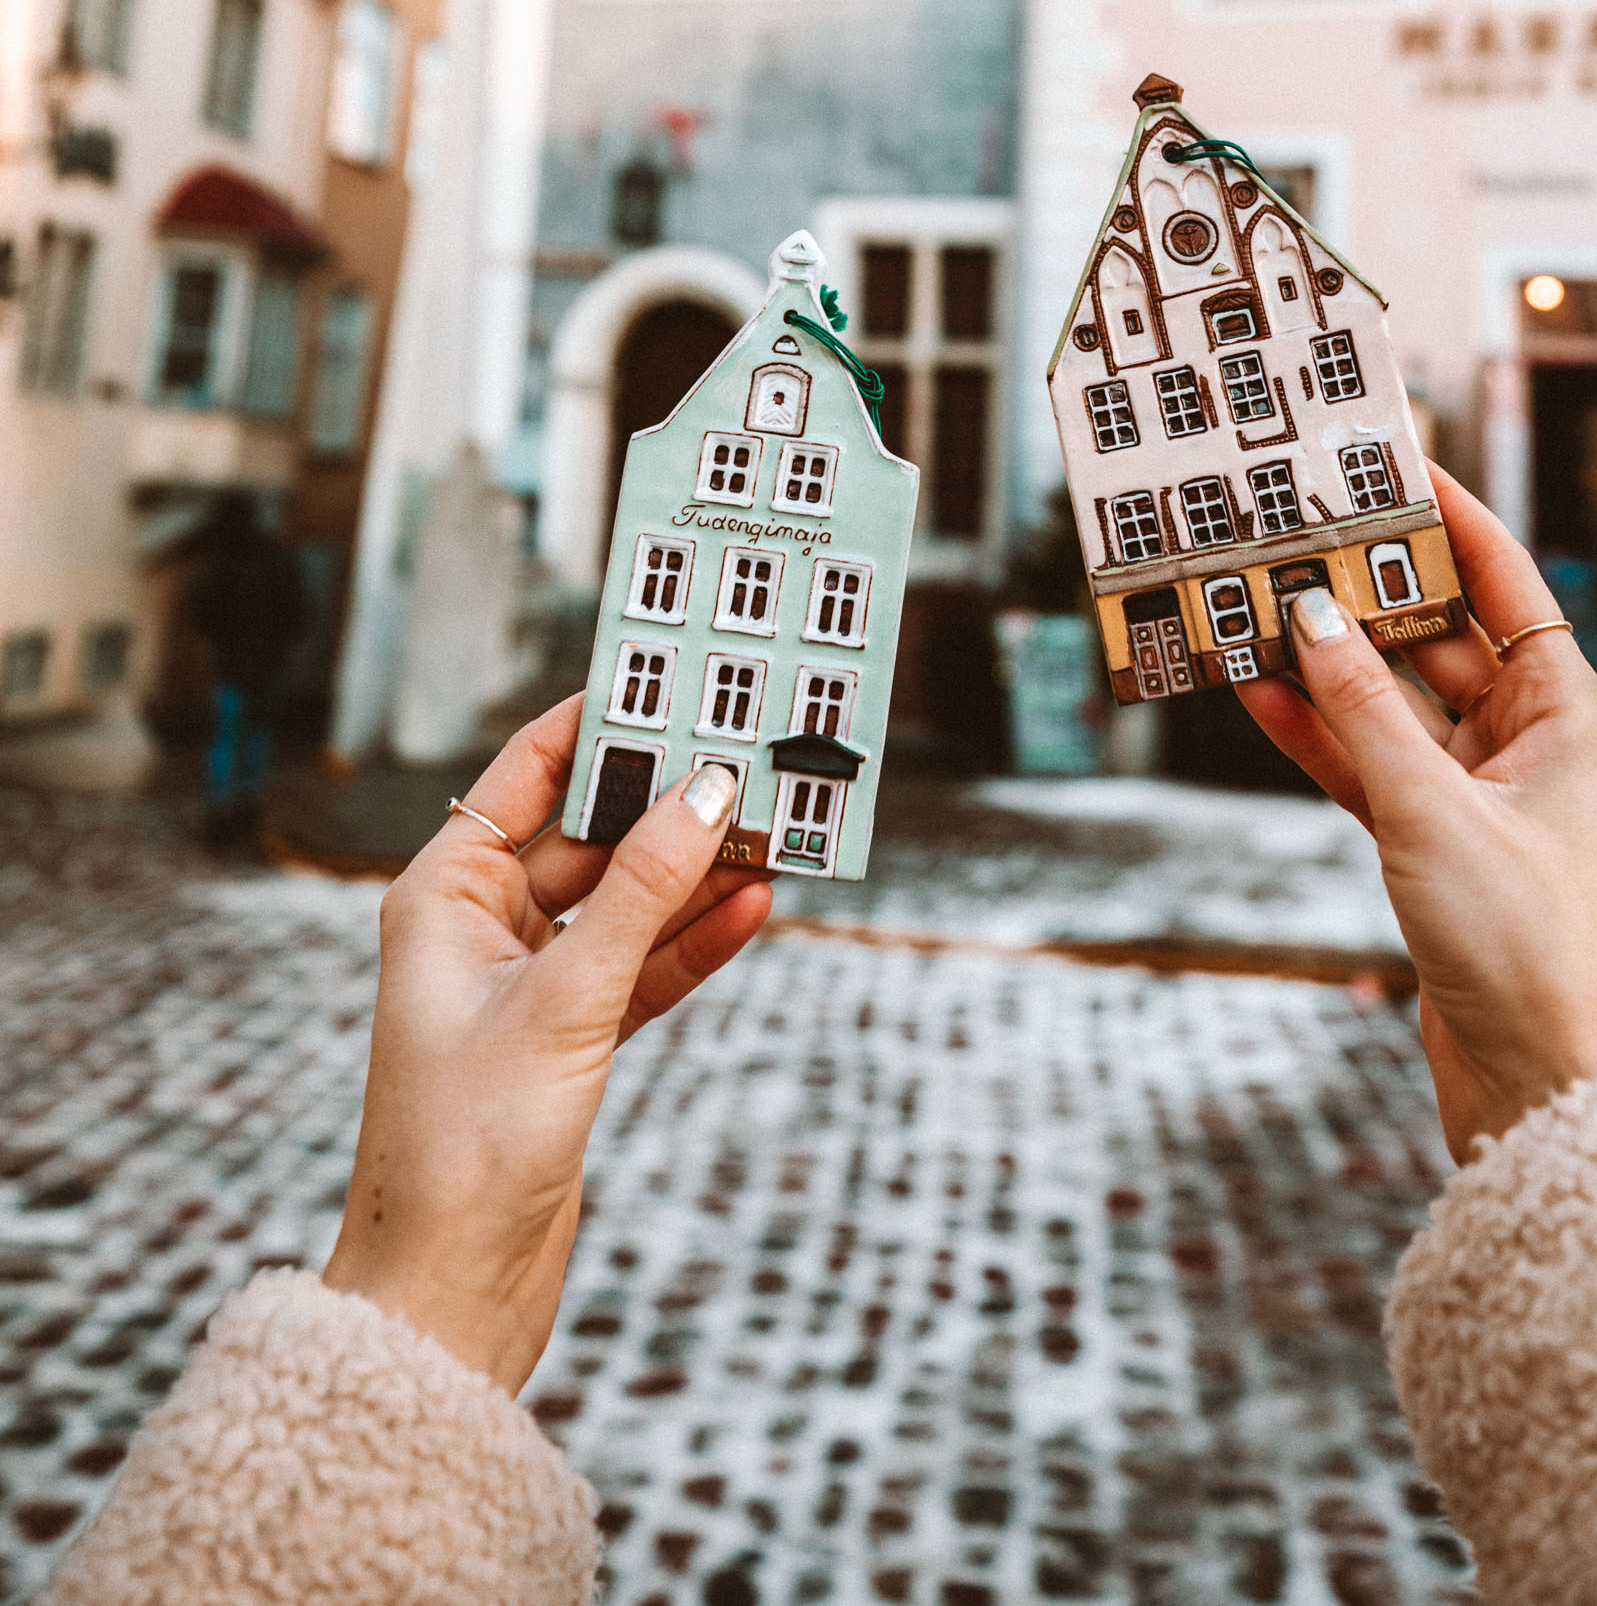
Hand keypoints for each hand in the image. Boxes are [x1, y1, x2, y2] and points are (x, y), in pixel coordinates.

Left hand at [323, 697, 770, 1392]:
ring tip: (779, 825)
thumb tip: (707, 789)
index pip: (526, 773)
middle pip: (592, 832)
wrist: (450, 1296)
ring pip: (630, 901)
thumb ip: (642, 892)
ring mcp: (531, 985)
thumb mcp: (565, 1000)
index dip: (599, 721)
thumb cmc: (466, 1142)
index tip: (670, 674)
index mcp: (444, 895)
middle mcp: (483, 928)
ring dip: (699, 872)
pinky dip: (698, 941)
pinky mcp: (572, 1041)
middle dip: (671, 800)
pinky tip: (758, 907)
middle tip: (752, 752)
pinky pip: (646, 966)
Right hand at [1240, 466, 1596, 1161]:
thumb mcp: (1432, 811)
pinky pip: (1367, 765)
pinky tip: (1254, 690)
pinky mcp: (1434, 845)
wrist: (1543, 1087)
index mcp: (1568, 713)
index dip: (1451, 518)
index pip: (1506, 582)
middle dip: (1362, 588)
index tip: (1394, 460)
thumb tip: (1309, 615)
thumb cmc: (1524, 945)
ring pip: (1389, 700)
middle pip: (1436, 635)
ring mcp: (1478, 794)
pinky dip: (1316, 733)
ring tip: (1250, 599)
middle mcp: (1529, 742)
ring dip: (1324, 661)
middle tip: (1291, 531)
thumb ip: (1363, 711)